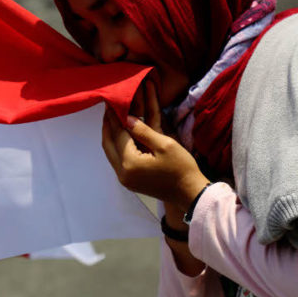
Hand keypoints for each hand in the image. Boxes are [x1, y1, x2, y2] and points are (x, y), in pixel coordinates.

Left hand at [102, 81, 208, 210]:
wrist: (189, 193)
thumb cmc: (181, 168)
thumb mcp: (164, 144)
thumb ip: (142, 130)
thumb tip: (126, 118)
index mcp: (130, 163)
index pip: (118, 135)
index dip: (115, 118)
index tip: (112, 103)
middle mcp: (122, 172)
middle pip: (108, 144)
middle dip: (108, 125)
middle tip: (108, 109)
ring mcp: (125, 178)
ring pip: (110, 152)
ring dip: (111, 135)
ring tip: (111, 119)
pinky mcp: (129, 181)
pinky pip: (117, 159)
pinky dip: (117, 145)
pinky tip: (120, 135)